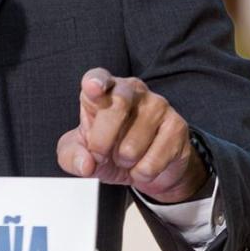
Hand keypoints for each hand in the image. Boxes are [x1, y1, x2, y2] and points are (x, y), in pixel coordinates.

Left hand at [56, 68, 208, 203]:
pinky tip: (143, 164)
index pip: (98, 77)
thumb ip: (72, 156)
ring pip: (133, 143)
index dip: (95, 82)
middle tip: (100, 155)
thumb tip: (86, 164)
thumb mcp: (82, 154)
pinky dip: (142, 172)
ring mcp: (158, 105)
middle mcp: (132, 90)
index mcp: (105, 89)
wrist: (146, 168)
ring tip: (126, 157)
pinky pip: (153, 160)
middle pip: (117, 105)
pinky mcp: (177, 126)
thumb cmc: (109, 151)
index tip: (92, 88)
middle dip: (102, 140)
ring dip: (124, 161)